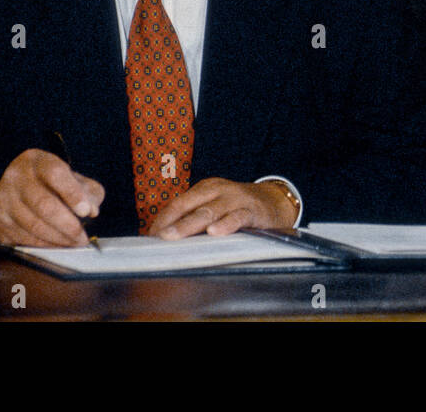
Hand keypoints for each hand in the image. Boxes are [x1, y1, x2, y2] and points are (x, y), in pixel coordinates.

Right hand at [0, 149, 104, 245]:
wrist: (9, 195)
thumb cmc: (49, 185)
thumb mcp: (72, 179)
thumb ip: (88, 191)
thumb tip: (92, 210)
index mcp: (38, 161)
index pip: (55, 174)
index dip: (72, 193)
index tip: (86, 211)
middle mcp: (17, 177)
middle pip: (44, 204)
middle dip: (68, 225)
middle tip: (82, 237)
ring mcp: (5, 199)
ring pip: (34, 225)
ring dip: (59, 238)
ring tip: (74, 242)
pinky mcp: (1, 221)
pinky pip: (25, 238)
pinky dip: (45, 245)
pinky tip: (57, 244)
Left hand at [146, 178, 298, 239]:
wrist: (275, 201)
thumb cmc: (238, 207)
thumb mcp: (215, 206)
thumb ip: (195, 217)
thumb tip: (165, 237)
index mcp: (206, 188)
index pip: (179, 203)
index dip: (163, 219)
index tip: (150, 236)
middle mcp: (219, 190)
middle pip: (190, 206)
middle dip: (172, 222)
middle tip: (158, 237)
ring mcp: (236, 199)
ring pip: (209, 212)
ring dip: (190, 225)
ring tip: (174, 236)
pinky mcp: (253, 211)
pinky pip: (237, 217)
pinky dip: (225, 225)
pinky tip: (215, 232)